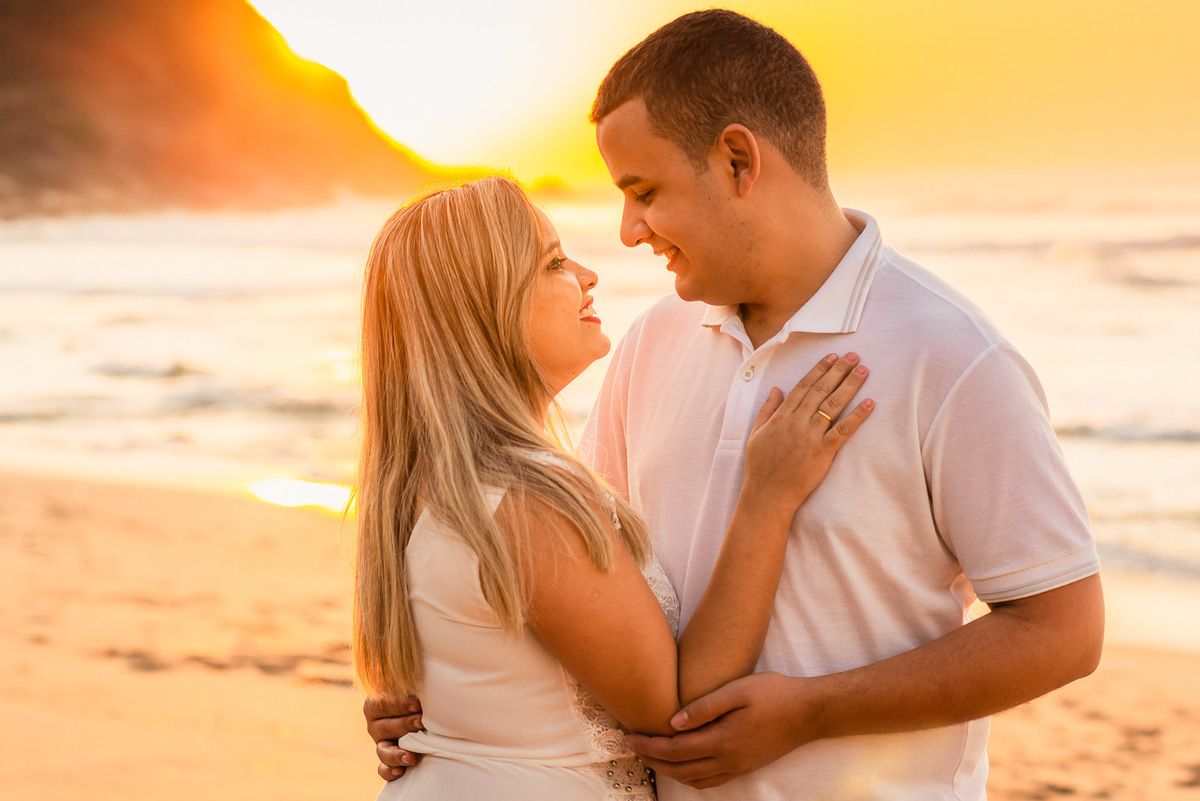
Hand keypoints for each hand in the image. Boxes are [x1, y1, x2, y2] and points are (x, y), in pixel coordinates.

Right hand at [363, 694, 424, 780]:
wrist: (426, 715)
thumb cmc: (419, 696)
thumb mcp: (414, 688)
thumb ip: (415, 686)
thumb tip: (429, 682)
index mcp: (377, 704)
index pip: (382, 704)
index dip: (398, 705)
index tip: (417, 705)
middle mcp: (376, 725)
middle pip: (384, 727)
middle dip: (404, 725)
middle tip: (421, 723)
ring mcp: (381, 744)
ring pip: (383, 751)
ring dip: (396, 754)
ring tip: (411, 756)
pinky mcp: (388, 760)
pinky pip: (383, 769)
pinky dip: (390, 771)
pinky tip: (400, 771)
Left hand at [624, 672, 811, 788]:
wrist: (809, 712)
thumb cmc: (774, 693)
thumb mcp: (738, 690)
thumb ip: (704, 707)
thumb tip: (673, 721)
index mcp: (723, 740)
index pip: (676, 749)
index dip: (649, 745)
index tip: (629, 736)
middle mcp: (729, 760)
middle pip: (680, 769)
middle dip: (652, 759)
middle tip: (631, 746)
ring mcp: (738, 767)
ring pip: (694, 780)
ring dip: (668, 771)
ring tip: (650, 755)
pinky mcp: (745, 767)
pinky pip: (710, 781)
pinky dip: (689, 777)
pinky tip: (682, 765)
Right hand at [744, 352, 872, 514]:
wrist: (767, 494)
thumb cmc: (760, 467)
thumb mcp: (756, 434)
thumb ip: (767, 410)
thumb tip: (776, 389)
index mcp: (781, 416)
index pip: (803, 386)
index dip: (819, 370)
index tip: (831, 357)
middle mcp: (797, 422)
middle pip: (821, 390)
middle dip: (838, 370)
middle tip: (853, 356)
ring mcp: (810, 436)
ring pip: (833, 405)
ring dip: (850, 385)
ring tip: (863, 370)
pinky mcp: (823, 451)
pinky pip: (843, 430)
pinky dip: (857, 416)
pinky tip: (870, 403)